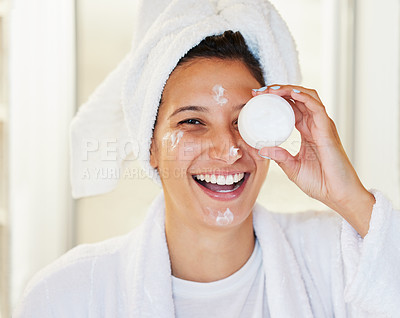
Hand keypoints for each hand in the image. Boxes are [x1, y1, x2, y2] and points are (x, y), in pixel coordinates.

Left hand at [254, 85, 374, 226]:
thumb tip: (261, 148)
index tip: (256, 100)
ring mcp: (323, 126)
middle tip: (259, 92)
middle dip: (278, 91)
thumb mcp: (292, 168)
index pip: (291, 108)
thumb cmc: (320, 183)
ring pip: (307, 97)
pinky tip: (291, 93)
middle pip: (298, 98)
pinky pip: (316, 108)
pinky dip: (304, 97)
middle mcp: (315, 125)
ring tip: (270, 90)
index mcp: (307, 132)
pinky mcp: (328, 130)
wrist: (338, 195)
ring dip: (288, 90)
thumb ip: (279, 156)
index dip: (275, 100)